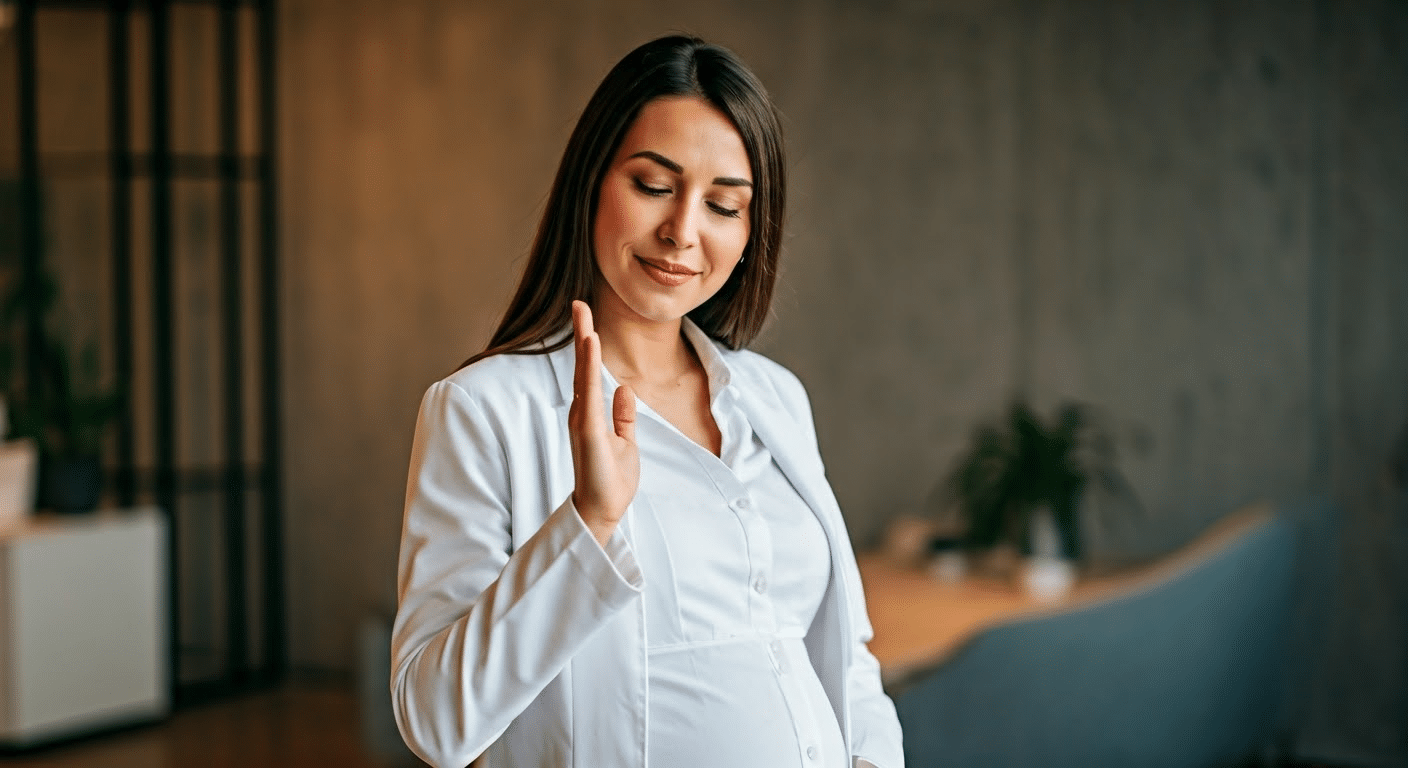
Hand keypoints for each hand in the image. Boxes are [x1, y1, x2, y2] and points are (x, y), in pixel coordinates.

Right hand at [568, 300, 638, 544]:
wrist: (603, 510)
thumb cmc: (611, 480)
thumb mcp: (625, 442)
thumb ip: (623, 416)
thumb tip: (625, 389)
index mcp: (591, 415)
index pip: (590, 373)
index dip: (588, 345)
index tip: (587, 319)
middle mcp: (582, 413)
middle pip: (581, 366)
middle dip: (580, 333)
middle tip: (579, 303)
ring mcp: (583, 420)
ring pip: (583, 373)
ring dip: (583, 343)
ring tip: (583, 315)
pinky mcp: (588, 430)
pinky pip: (590, 392)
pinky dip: (590, 367)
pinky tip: (591, 346)